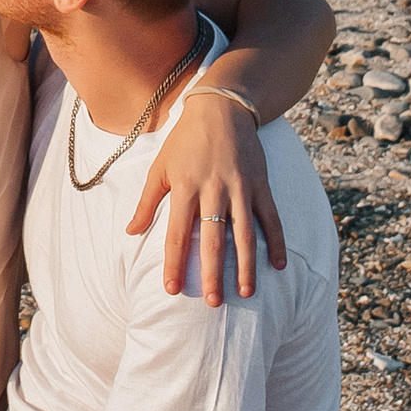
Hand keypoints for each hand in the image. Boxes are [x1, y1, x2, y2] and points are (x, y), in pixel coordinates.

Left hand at [130, 81, 285, 302]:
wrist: (221, 108)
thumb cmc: (185, 141)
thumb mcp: (160, 167)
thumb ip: (146, 202)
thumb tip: (130, 232)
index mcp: (185, 188)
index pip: (177, 234)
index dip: (174, 264)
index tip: (171, 290)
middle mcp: (213, 190)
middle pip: (213, 239)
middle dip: (213, 273)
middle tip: (213, 303)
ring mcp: (240, 188)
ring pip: (245, 233)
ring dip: (247, 265)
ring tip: (247, 292)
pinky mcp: (260, 184)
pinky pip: (270, 218)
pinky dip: (277, 242)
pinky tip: (280, 266)